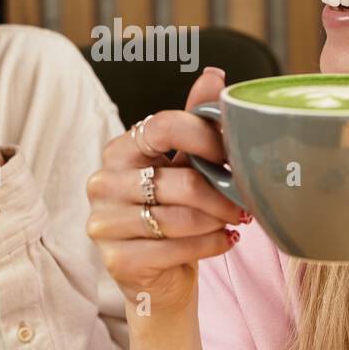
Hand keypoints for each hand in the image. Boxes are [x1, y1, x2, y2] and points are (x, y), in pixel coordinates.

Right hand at [86, 67, 245, 319]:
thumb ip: (194, 121)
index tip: (232, 154)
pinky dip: (210, 245)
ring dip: (217, 221)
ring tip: (234, 221)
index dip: (206, 137)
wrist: (158, 274)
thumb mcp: (183, 164)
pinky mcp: (116, 260)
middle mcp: (102, 183)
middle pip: (178, 180)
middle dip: (221, 193)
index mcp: (119, 150)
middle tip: (246, 202)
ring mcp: (103, 223)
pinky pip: (174, 250)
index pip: (163, 126)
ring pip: (178, 218)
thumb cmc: (172, 212)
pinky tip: (225, 241)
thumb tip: (214, 74)